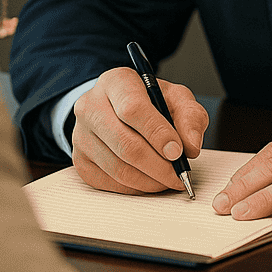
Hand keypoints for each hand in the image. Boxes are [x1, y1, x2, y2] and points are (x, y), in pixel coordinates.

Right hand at [72, 67, 208, 194]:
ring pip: (117, 168)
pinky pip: (109, 183)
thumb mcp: (175, 98)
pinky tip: (149, 181)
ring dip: (149, 181)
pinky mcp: (79, 160)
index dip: (158, 134)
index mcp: (116, 82)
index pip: (132, 109)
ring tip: (169, 180)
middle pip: (125, 144)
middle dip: (159, 166)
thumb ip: (190, 116)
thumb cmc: (149, 102)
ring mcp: (80, 134)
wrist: (117, 109)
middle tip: (179, 176)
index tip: (178, 152)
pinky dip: (135, 188)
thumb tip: (191, 146)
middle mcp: (91, 106)